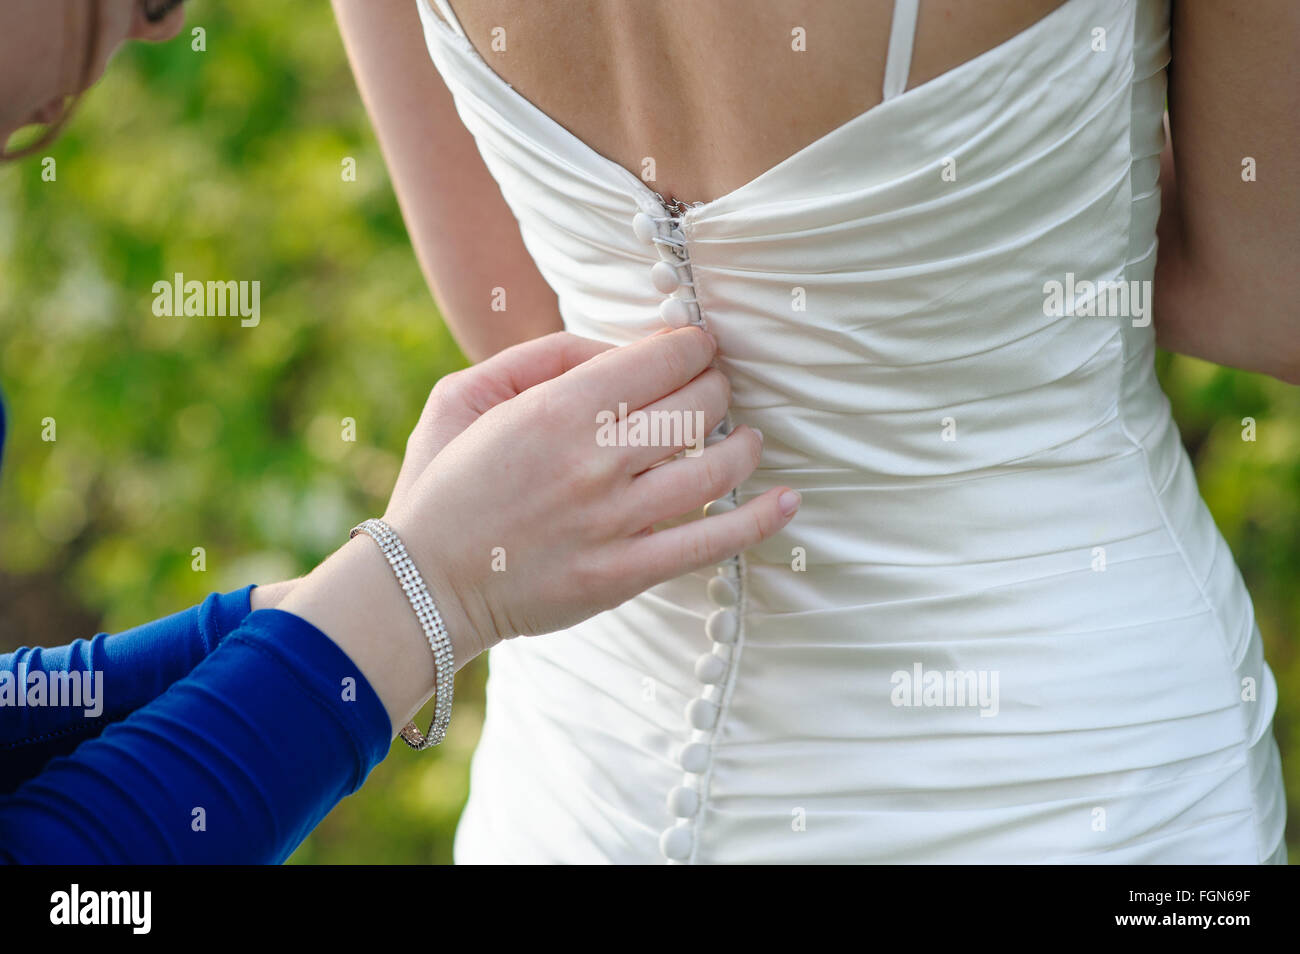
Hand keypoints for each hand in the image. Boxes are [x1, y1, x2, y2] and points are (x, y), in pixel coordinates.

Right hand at [281, 327, 799, 733]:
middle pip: (698, 403)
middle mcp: (595, 461)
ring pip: (716, 466)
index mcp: (557, 410)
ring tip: (743, 436)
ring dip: (743, 442)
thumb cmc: (442, 486)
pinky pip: (710, 543)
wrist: (421, 588)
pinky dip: (758, 520)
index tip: (695, 348)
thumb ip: (539, 357)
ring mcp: (616, 521)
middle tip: (714, 387)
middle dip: (717, 384)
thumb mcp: (463, 395)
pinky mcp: (625, 574)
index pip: (664, 357)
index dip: (693, 345)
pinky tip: (788, 501)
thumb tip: (616, 349)